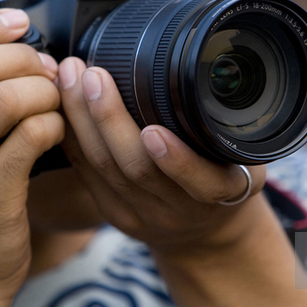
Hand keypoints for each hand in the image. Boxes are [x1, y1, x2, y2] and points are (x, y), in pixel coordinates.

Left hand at [56, 57, 265, 252]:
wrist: (205, 233)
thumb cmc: (224, 178)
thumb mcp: (245, 158)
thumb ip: (226, 131)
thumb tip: (211, 73)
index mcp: (221, 192)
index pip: (201, 183)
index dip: (177, 161)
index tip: (154, 130)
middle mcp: (179, 210)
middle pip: (136, 169)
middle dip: (109, 119)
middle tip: (93, 75)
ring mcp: (142, 216)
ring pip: (103, 168)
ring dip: (82, 119)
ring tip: (71, 77)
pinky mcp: (115, 214)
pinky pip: (86, 172)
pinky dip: (72, 135)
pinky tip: (61, 103)